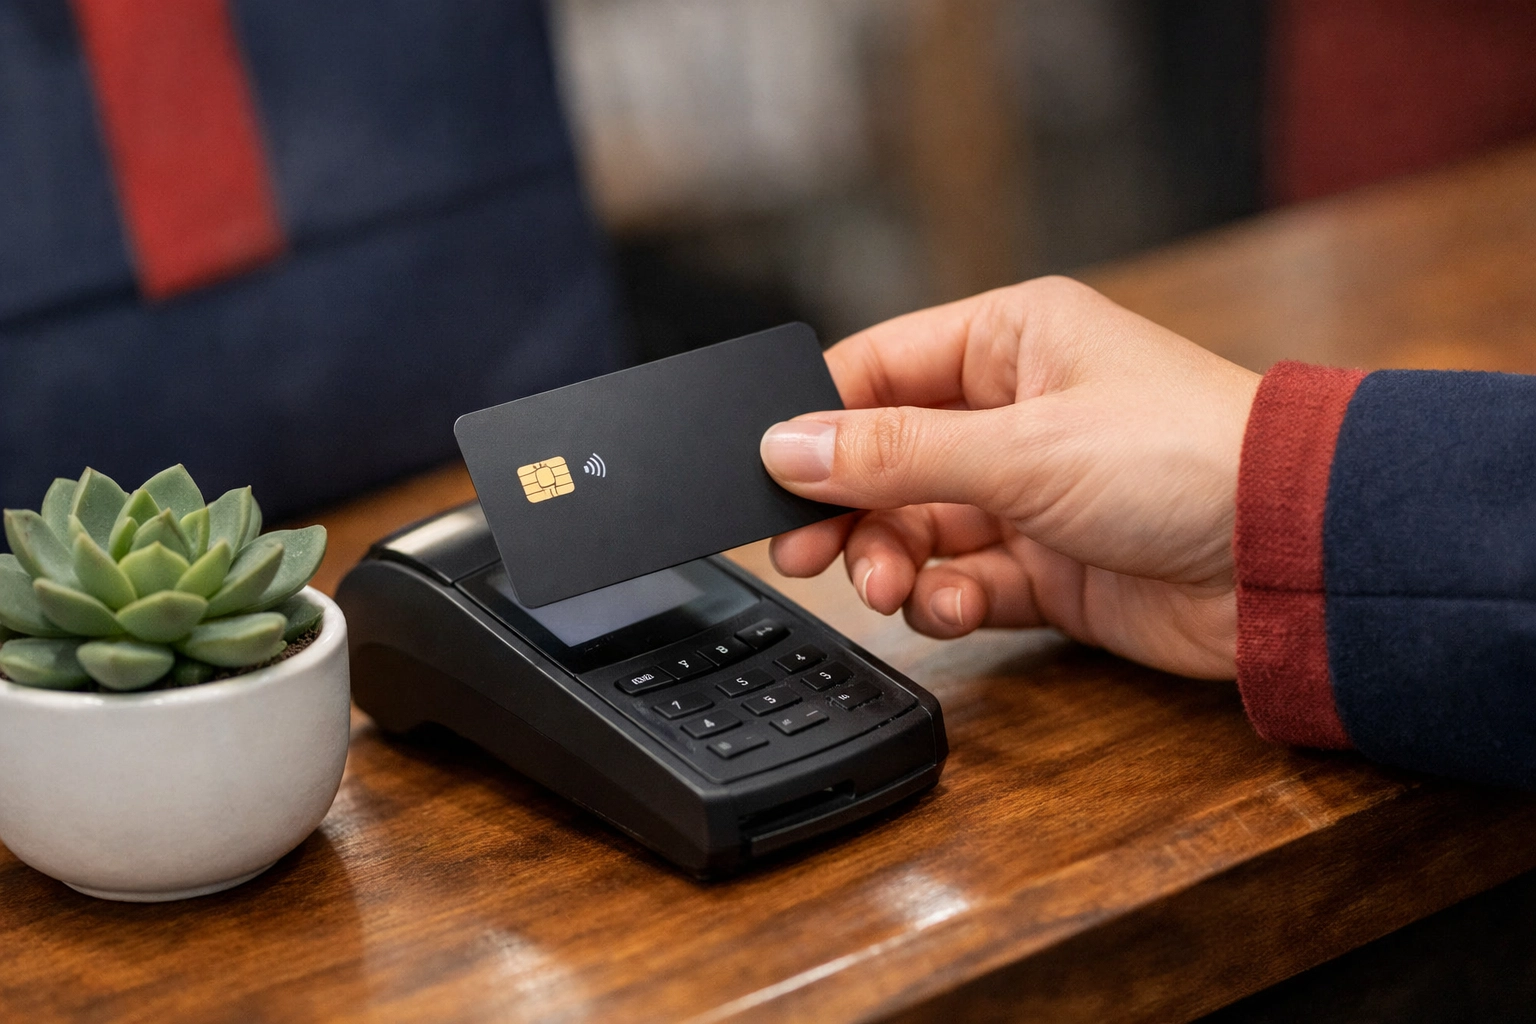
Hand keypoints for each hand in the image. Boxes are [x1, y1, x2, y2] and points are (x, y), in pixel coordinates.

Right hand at [758, 277, 1258, 679]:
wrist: (1294, 560)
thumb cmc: (1189, 458)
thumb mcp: (1021, 446)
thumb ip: (894, 453)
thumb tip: (788, 443)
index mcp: (1010, 342)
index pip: (878, 370)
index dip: (817, 422)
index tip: (769, 474)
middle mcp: (1015, 411)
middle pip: (887, 459)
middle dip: (849, 509)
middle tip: (808, 554)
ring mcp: (1032, 491)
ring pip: (919, 527)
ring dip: (893, 562)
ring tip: (892, 589)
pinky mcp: (1051, 565)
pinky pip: (965, 581)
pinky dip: (945, 600)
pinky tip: (951, 608)